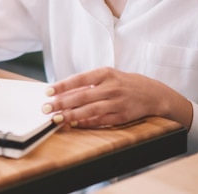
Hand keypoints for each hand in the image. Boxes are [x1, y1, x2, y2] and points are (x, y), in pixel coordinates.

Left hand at [42, 67, 192, 128]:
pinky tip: (73, 124)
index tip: (48, 91)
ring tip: (56, 118)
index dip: (62, 86)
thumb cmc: (122, 82)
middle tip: (46, 108)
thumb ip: (87, 83)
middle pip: (82, 96)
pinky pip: (100, 121)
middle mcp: (111, 87)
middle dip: (62, 103)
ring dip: (71, 115)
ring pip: (90, 110)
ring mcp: (117, 103)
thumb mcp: (106, 76)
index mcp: (105, 73)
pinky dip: (86, 123)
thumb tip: (62, 92)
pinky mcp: (121, 116)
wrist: (152, 93)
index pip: (79, 79)